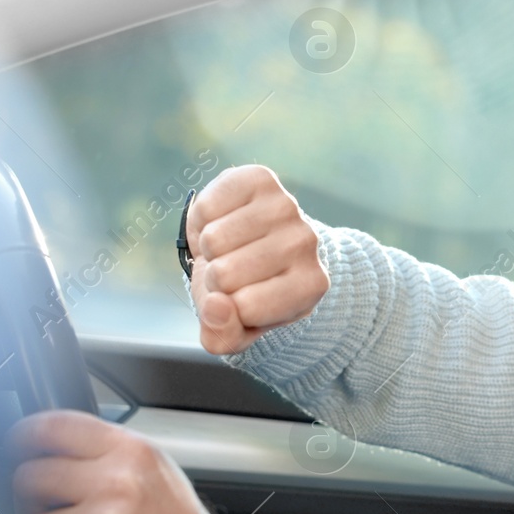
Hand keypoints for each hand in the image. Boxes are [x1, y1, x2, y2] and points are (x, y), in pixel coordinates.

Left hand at [10, 410, 215, 513]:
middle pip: (30, 477)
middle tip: (46, 508)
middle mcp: (117, 480)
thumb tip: (47, 446)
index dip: (23, 435)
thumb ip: (105, 451)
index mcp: (129, 449)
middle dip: (29, 497)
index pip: (54, 427)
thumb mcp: (151, 466)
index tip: (14, 445)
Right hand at [187, 164, 328, 355]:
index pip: (246, 308)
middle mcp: (307, 243)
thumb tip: (217, 306)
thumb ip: (222, 335)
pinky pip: (207, 207)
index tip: (240, 297)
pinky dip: (203, 218)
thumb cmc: (244, 290)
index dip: (227, 308)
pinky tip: (224, 220)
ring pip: (214, 240)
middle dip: (214, 277)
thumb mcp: (235, 328)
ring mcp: (287, 206)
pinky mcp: (260, 178)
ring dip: (209, 247)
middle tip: (231, 269)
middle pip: (225, 274)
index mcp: (310, 287)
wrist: (250, 242)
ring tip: (229, 246)